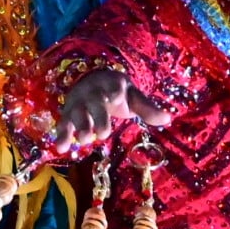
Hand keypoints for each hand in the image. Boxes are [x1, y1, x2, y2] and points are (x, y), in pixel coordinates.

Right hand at [54, 67, 170, 147]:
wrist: (89, 80)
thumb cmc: (116, 93)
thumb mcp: (132, 96)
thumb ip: (147, 108)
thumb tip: (168, 119)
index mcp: (112, 86)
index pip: (113, 88)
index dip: (112, 92)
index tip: (113, 97)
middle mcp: (93, 93)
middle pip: (94, 104)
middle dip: (97, 118)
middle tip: (103, 134)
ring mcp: (79, 103)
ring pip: (77, 113)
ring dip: (79, 127)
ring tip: (84, 141)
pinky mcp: (68, 113)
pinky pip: (63, 123)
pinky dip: (61, 135)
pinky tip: (61, 148)